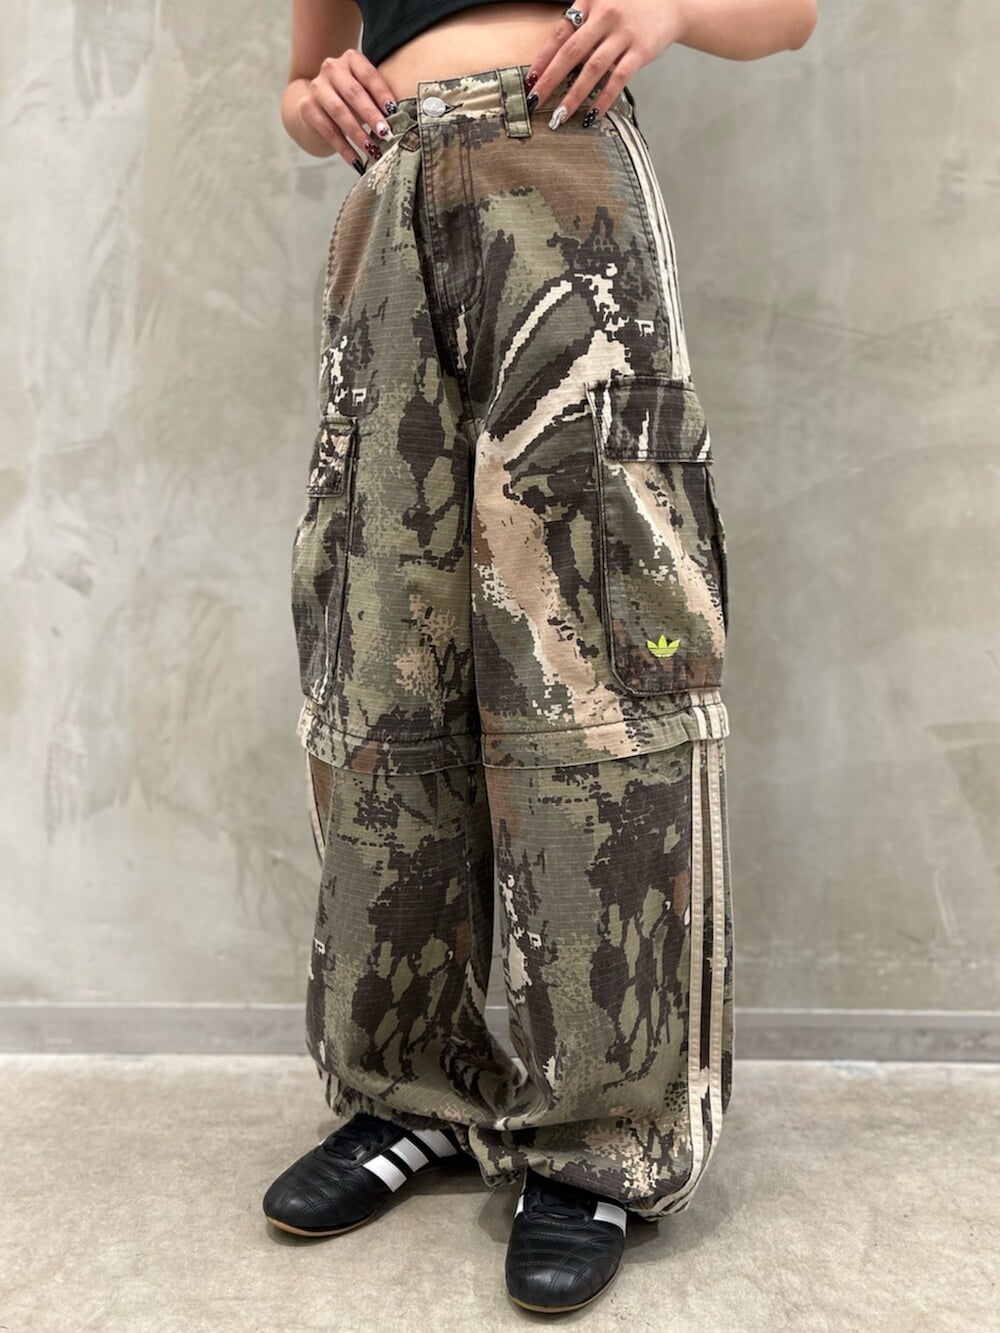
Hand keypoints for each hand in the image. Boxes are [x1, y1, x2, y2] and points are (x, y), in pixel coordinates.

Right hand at [295, 51, 400, 173]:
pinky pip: (328, 131)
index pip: (369, 75)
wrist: (318, 106)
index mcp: (351, 59)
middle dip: (371, 116)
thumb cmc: (352, 101)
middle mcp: (331, 68)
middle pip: (354, 93)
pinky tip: (356, 161)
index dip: (382, 94)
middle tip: (386, 135)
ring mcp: (317, 87)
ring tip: (373, 151)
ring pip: (339, 112)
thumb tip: (402, 120)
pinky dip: (344, 148)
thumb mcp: (366, 94)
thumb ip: (380, 100)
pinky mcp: (307, 107)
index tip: (395, 112)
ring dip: (358, 134)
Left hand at [524, 0, 683, 128]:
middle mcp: (605, 16)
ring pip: (592, 69)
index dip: (543, 59)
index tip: (530, 82)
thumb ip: (582, 26)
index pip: (560, 34)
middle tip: (535, 103)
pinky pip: (618, 79)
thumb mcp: (603, 5)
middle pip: (571, 53)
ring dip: (574, 95)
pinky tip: (592, 114)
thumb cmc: (631, 8)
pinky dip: (604, 99)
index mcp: (590, 2)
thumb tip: (554, 61)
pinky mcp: (641, 50)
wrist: (673, 3)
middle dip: (550, 81)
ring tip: (560, 116)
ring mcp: (623, 33)